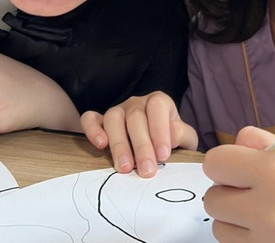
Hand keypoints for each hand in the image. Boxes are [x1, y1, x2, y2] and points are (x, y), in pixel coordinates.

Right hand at [81, 91, 197, 177]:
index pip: (157, 107)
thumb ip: (182, 135)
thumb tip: (172, 136)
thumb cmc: (170, 141)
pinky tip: (101, 145)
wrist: (155, 145)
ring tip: (125, 167)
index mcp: (159, 102)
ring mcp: (117, 110)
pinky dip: (92, 129)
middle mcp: (137, 103)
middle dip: (142, 146)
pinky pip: (91, 118)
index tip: (163, 155)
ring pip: (113, 118)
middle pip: (135, 117)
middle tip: (147, 171)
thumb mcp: (184, 138)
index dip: (160, 130)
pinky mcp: (100, 121)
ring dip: (119, 144)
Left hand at [203, 126, 274, 242]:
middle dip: (228, 190)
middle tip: (253, 188)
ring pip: (219, 227)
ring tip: (263, 210)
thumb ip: (261, 141)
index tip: (241, 164)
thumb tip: (233, 143)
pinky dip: (245, 236)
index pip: (215, 163)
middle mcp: (268, 211)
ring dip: (234, 217)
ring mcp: (268, 242)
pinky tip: (267, 228)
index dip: (226, 161)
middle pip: (212, 198)